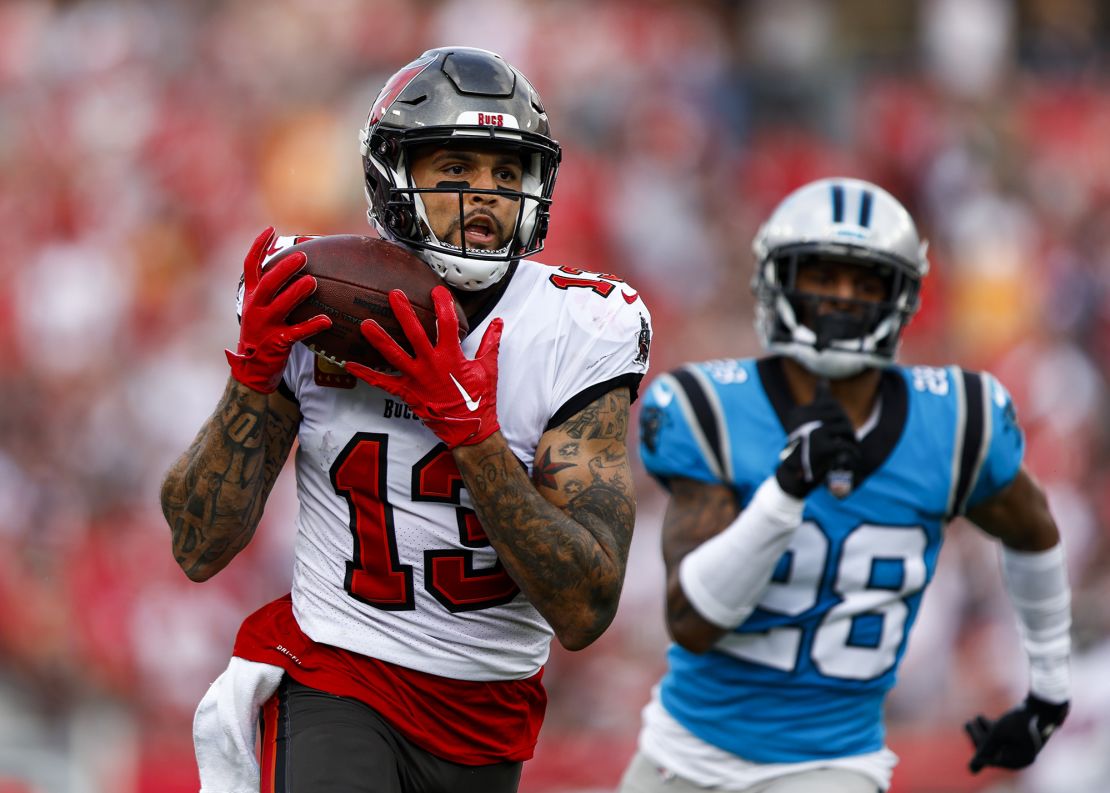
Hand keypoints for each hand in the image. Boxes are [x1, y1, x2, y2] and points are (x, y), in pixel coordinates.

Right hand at [225, 227, 330, 393]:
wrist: (251, 370)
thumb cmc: (262, 334)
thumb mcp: (258, 309)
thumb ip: (271, 289)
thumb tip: (292, 264)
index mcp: (250, 296)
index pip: (250, 266)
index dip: (259, 247)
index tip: (271, 230)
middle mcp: (255, 308)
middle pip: (267, 283)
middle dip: (283, 268)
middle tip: (302, 256)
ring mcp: (264, 326)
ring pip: (280, 306)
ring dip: (296, 293)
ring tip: (312, 282)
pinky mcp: (277, 343)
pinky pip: (296, 333)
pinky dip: (311, 326)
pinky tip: (326, 320)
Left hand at [346, 286, 502, 448]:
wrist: (469, 429)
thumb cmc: (480, 399)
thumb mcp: (489, 367)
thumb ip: (491, 342)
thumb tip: (499, 322)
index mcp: (452, 355)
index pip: (447, 322)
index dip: (442, 304)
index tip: (436, 290)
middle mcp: (431, 363)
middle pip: (414, 333)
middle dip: (403, 312)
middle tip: (393, 295)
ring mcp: (417, 378)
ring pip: (394, 355)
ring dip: (379, 339)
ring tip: (365, 324)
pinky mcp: (407, 392)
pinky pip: (383, 382)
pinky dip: (366, 374)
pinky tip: (350, 364)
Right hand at [775, 379, 860, 497]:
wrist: (796, 474)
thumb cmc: (805, 445)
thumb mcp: (809, 421)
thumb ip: (818, 401)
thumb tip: (823, 381)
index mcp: (799, 412)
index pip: (830, 404)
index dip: (839, 415)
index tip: (839, 425)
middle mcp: (804, 420)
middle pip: (839, 415)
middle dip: (847, 425)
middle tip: (850, 437)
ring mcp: (813, 433)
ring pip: (845, 427)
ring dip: (851, 437)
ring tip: (851, 445)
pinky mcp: (823, 447)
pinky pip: (845, 444)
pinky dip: (852, 450)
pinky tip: (854, 455)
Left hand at [965, 694, 1067, 772]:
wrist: (1044, 704)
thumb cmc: (1020, 719)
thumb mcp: (998, 733)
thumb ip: (984, 749)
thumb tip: (971, 769)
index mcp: (1019, 761)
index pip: (991, 759)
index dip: (978, 746)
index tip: (968, 730)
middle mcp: (1022, 757)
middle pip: (993, 751)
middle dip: (979, 737)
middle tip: (967, 724)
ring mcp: (1023, 747)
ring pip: (996, 742)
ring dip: (984, 730)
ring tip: (975, 718)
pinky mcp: (1022, 737)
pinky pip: (1003, 737)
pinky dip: (992, 728)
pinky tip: (981, 718)